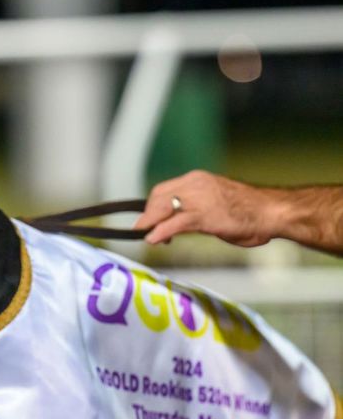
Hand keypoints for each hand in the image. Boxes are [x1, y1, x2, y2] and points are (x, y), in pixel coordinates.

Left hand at [134, 170, 276, 247]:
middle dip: (149, 215)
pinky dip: (160, 232)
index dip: (152, 205)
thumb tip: (179, 219)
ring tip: (147, 236)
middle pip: (159, 197)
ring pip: (163, 208)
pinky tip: (154, 239)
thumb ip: (197, 206)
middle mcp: (196, 184)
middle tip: (145, 230)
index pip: (164, 189)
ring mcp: (200, 199)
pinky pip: (175, 223)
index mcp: (198, 179)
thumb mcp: (216, 201)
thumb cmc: (250, 210)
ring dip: (150, 223)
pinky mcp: (205, 215)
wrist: (273, 211)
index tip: (148, 218)